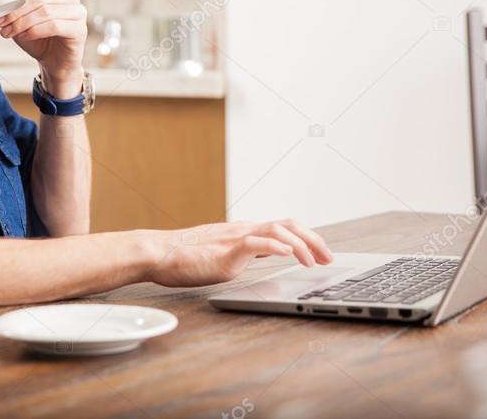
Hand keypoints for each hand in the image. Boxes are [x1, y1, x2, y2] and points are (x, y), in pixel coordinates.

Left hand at [0, 0, 87, 97]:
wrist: (54, 62)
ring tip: (7, 32)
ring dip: (22, 22)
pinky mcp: (80, 29)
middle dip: (15, 10)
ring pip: (46, 11)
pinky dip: (34, 31)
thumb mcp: (21, 18)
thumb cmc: (38, 37)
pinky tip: (23, 37)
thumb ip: (14, 5)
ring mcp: (78, 12)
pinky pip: (54, 26)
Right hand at [143, 219, 332, 287]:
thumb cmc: (182, 257)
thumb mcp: (220, 254)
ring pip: (276, 231)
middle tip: (328, 257)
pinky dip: (276, 246)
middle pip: (287, 225)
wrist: (157, 253)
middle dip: (312, 239)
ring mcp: (234, 238)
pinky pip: (254, 243)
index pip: (282, 227)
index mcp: (243, 231)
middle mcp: (242, 230)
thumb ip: (241, 252)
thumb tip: (260, 256)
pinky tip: (288, 255)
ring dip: (300, 245)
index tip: (320, 253)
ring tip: (312, 260)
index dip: (306, 238)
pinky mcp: (224, 250)